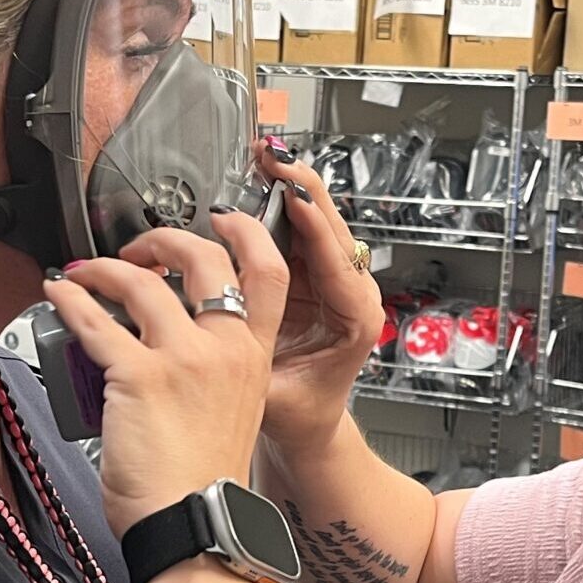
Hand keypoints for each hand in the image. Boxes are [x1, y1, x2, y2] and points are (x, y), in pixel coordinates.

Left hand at [44, 219, 287, 533]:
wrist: (195, 527)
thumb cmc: (205, 487)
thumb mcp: (234, 416)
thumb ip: (216, 375)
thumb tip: (172, 353)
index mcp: (255, 357)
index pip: (268, 274)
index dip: (245, 233)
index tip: (220, 220)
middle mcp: (227, 348)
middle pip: (205, 259)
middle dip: (165, 239)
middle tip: (140, 248)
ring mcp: (185, 358)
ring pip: (144, 283)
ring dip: (109, 268)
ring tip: (88, 273)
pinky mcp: (139, 375)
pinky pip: (97, 320)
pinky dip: (73, 298)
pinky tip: (60, 292)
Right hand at [256, 140, 383, 454]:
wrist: (306, 426)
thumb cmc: (299, 414)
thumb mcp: (273, 394)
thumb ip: (255, 361)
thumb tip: (227, 329)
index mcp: (355, 318)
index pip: (336, 258)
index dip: (312, 222)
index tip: (291, 192)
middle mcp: (351, 292)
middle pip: (328, 226)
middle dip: (299, 185)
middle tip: (270, 156)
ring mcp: (331, 280)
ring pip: (314, 221)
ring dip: (287, 187)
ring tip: (262, 158)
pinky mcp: (310, 276)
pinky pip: (296, 230)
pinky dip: (277, 203)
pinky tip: (257, 182)